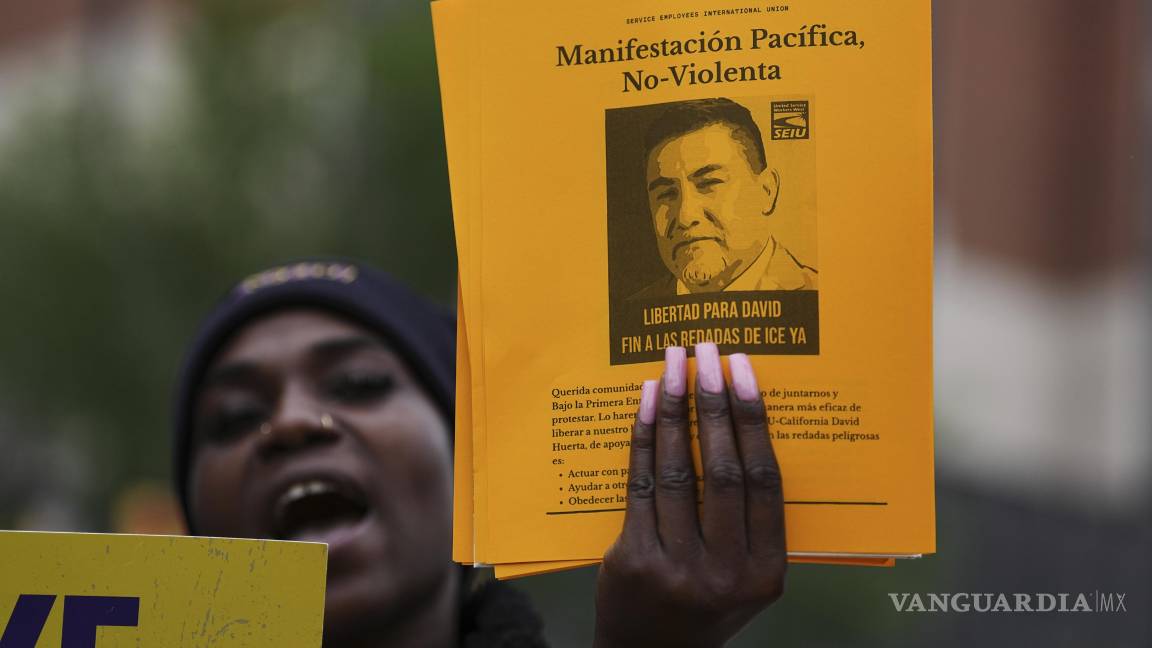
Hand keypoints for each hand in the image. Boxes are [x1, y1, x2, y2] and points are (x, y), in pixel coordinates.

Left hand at [594, 343, 785, 647]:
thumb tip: (747, 426)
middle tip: (708, 352)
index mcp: (767, 572)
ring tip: (673, 363)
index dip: (754, 420)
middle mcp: (726, 572)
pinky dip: (644, 438)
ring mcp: (677, 568)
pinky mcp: (633, 559)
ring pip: (678, 472)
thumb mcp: (747, 576)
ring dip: (675, 409)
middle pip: (724, 470)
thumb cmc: (705, 602)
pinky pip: (641, 485)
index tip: (744, 371)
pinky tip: (645, 402)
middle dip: (716, 402)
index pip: (766, 482)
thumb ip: (754, 522)